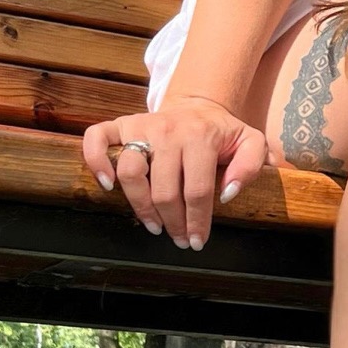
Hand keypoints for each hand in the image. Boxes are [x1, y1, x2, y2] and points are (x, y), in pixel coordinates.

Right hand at [83, 96, 267, 252]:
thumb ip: (250, 166)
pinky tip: (108, 186)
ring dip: (141, 207)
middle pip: (164, 190)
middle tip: (179, 239)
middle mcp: (168, 130)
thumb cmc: (222, 132)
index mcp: (201, 136)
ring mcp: (141, 126)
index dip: (197, 222)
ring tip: (154, 225)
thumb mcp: (251, 142)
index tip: (197, 241)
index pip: (197, 190)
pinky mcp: (121, 124)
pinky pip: (97, 139)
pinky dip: (96, 162)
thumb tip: (228, 193)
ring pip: (130, 173)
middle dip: (173, 222)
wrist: (198, 106)